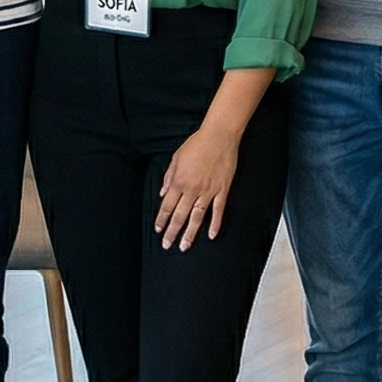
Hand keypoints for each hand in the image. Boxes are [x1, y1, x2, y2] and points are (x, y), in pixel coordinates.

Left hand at [155, 124, 243, 250]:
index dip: (161, 219)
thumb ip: (169, 176)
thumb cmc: (197, 143)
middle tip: (167, 245)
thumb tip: (164, 192)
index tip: (158, 230)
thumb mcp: (176, 157)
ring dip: (190, 233)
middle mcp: (192, 189)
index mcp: (179, 181)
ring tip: (184, 246)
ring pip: (197, 217)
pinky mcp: (222, 190)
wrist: (219, 136)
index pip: (167, 206)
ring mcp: (208, 191)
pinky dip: (215, 224)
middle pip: (179, 216)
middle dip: (172, 232)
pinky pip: (218, 211)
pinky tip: (211, 235)